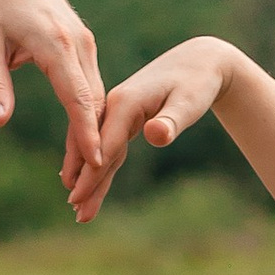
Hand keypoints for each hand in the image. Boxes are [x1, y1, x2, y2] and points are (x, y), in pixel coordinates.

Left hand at [0, 0, 102, 190]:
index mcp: (55, 42)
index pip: (77, 95)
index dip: (87, 132)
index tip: (96, 163)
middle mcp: (78, 42)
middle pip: (93, 101)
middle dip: (92, 143)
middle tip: (88, 186)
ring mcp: (84, 43)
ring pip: (96, 96)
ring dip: (93, 134)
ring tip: (85, 175)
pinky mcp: (83, 47)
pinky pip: (90, 86)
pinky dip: (88, 116)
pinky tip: (84, 145)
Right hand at [65, 33, 236, 221]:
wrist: (198, 61)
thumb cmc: (198, 82)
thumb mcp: (189, 101)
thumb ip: (170, 120)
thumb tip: (155, 135)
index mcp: (125, 102)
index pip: (104, 145)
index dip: (91, 173)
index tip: (77, 198)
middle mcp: (115, 106)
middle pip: (95, 150)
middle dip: (85, 182)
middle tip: (76, 213)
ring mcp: (117, 112)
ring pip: (99, 151)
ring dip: (89, 179)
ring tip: (80, 211)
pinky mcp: (124, 118)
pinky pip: (109, 148)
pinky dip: (99, 168)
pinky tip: (89, 185)